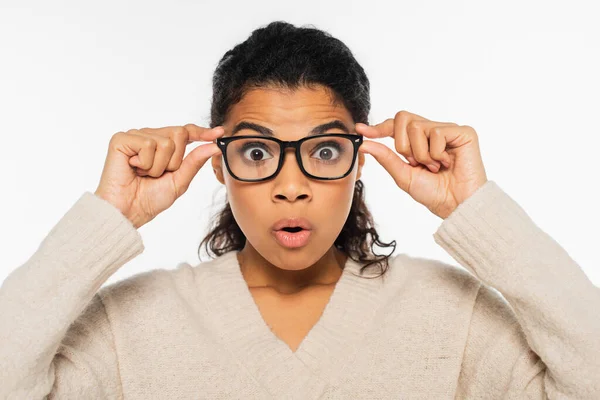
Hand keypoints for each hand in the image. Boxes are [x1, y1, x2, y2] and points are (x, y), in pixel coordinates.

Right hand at [94, 124, 224, 228]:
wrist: (128, 212)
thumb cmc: (150, 199)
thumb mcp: (179, 181)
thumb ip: (194, 162)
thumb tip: (214, 146)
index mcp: (163, 145)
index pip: (186, 131)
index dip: (202, 132)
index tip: (220, 133)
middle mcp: (150, 136)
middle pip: (179, 133)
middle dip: (174, 161)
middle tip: (157, 174)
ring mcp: (135, 136)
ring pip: (165, 142)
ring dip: (158, 166)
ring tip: (143, 174)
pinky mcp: (121, 139)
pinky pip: (147, 144)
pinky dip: (145, 163)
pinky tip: (134, 169)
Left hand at [356, 110, 487, 218]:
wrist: (455, 205)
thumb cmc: (433, 193)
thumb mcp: (403, 175)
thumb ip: (385, 157)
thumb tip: (364, 143)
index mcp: (418, 141)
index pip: (394, 125)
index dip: (378, 127)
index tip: (361, 130)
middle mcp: (432, 131)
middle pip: (403, 119)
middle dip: (403, 146)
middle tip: (417, 163)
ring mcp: (447, 130)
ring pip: (418, 127)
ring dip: (421, 154)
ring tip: (435, 166)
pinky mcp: (463, 132)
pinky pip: (437, 132)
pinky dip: (437, 153)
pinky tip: (448, 163)